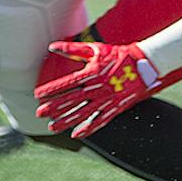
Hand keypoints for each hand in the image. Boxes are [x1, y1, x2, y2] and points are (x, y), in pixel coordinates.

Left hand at [35, 35, 161, 138]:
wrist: (144, 64)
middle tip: (39, 113)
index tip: (37, 95)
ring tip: (52, 127)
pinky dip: (88, 128)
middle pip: (71, 100)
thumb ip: (73, 49)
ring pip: (83, 113)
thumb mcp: (95, 49)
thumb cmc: (117, 55)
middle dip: (54, 108)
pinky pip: (100, 120)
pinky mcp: (115, 107)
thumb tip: (52, 46)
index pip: (67, 83)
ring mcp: (107, 99)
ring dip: (66, 121)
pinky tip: (76, 134)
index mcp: (91, 73)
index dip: (51, 90)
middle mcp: (97, 88)